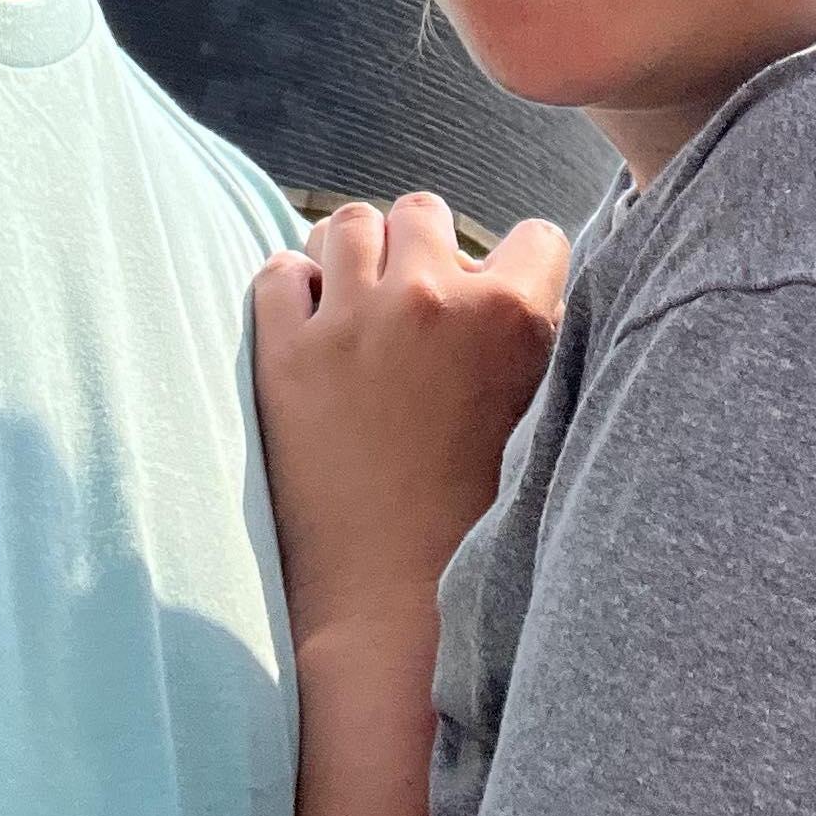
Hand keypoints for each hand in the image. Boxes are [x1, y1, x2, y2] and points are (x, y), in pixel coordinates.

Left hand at [252, 192, 569, 661]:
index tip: (494, 295)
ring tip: (356, 309)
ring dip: (354, 258)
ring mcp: (353, 321)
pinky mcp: (284, 353)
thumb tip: (520, 285)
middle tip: (414, 306)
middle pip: (424, 212)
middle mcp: (433, 300)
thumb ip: (533, 338)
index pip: (532, 234)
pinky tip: (309, 329)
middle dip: (422, 251)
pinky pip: (278, 270)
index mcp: (511, 316)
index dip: (516, 267)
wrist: (390, 603)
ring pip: (349, 223)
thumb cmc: (473, 520)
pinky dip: (291, 289)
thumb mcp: (537, 416)